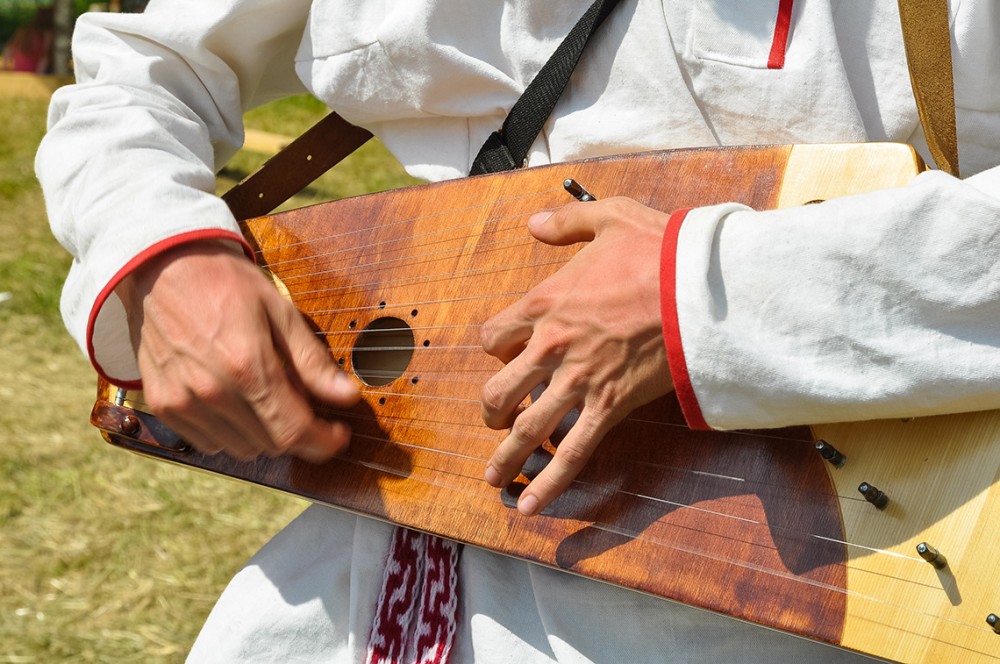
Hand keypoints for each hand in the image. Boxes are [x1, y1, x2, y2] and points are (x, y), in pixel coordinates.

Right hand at [117, 240, 359, 460]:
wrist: (162, 266)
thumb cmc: (225, 282)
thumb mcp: (279, 311)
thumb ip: (312, 361)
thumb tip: (348, 396)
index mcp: (247, 366)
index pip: (294, 431)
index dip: (324, 441)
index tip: (338, 434)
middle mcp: (212, 391)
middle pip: (271, 444)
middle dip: (298, 432)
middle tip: (307, 406)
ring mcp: (183, 401)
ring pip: (241, 449)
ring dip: (265, 434)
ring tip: (268, 398)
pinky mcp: (162, 405)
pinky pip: (208, 443)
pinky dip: (230, 432)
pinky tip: (236, 402)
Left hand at [480, 198, 674, 515]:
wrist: (700, 286)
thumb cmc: (657, 250)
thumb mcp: (609, 217)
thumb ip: (567, 222)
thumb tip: (535, 223)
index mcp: (544, 303)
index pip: (493, 335)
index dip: (495, 347)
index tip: (507, 353)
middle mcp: (550, 346)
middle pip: (498, 388)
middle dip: (492, 408)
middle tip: (496, 418)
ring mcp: (577, 381)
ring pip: (526, 429)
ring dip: (505, 457)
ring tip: (494, 479)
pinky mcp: (608, 407)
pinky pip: (571, 452)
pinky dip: (550, 482)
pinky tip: (530, 506)